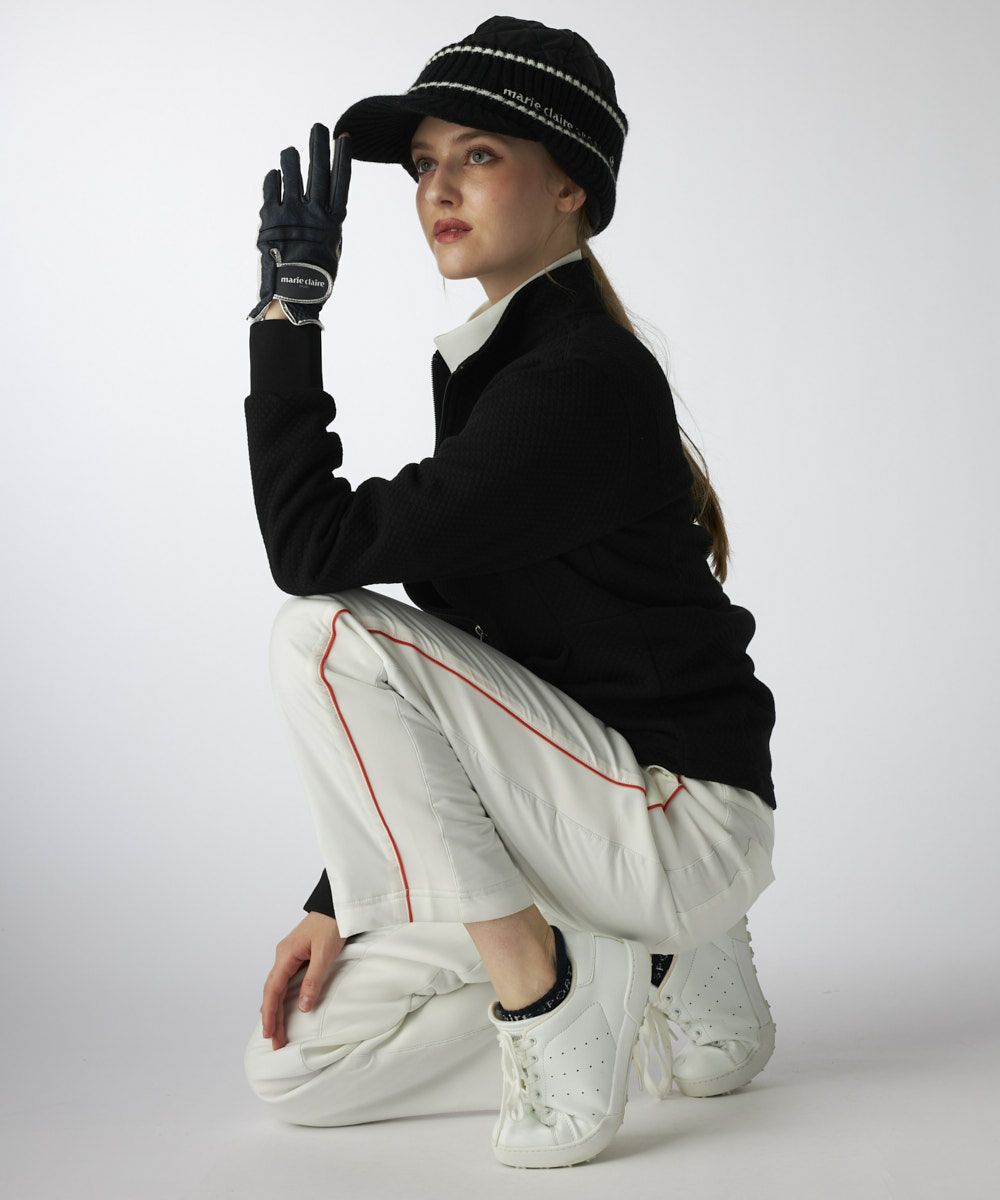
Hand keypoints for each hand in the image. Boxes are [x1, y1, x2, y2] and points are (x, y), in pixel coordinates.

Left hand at [247, 124, 351, 327]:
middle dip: (318, 145)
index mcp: (332, 221)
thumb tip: (325, 206)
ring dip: (291, 159)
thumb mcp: (331, 248)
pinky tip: (275, 175)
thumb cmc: (315, 278)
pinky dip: (272, 179)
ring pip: (291, 173)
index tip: (342, 138)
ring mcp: (290, 212)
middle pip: (317, 170)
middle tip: (317, 127)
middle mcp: (313, 212)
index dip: (341, 158)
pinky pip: (270, 188)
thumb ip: (328, 224)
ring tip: (290, 153)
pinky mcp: (269, 216)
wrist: (291, 294)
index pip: (339, 181)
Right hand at [260, 911, 347, 1049]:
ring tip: (276, 1032)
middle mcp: (283, 956)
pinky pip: (285, 981)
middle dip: (272, 1017)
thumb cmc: (332, 924)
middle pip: (272, 991)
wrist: (337, 904)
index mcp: (286, 955)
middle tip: (274, 1042)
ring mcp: (289, 955)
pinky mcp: (298, 955)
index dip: (270, 1013)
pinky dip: (282, 997)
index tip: (269, 1033)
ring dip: (277, 1009)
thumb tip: (302, 1007)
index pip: (273, 989)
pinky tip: (282, 1008)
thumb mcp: (325, 953)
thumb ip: (313, 980)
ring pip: (278, 987)